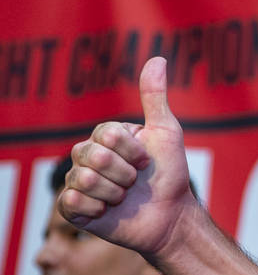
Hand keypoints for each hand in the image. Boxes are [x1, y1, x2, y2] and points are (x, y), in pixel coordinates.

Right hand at [59, 56, 196, 257]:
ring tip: (124, 197)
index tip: (147, 160)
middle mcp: (88, 156)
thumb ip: (155, 97)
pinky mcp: (74, 208)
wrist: (169, 216)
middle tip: (136, 181)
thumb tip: (158, 58)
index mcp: (106, 136)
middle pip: (92, 156)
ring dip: (114, 192)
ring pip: (82, 179)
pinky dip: (98, 208)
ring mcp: (78, 181)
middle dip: (124, 173)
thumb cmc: (169, 173)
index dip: (132, 150)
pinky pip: (71, 201)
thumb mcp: (166, 131)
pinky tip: (108, 211)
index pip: (106, 134)